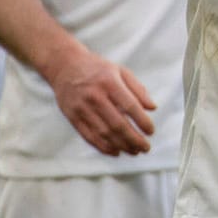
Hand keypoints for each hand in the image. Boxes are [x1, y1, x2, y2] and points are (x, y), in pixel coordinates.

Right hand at [42, 43, 156, 155]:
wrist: (65, 66)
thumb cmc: (97, 68)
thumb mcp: (120, 71)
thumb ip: (138, 89)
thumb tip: (152, 108)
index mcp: (110, 82)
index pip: (130, 106)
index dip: (142, 121)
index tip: (151, 131)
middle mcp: (95, 96)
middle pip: (117, 124)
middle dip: (134, 139)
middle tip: (145, 147)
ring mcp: (82, 108)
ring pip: (104, 133)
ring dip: (121, 145)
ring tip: (134, 151)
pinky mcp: (73, 117)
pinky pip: (89, 136)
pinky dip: (103, 147)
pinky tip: (115, 151)